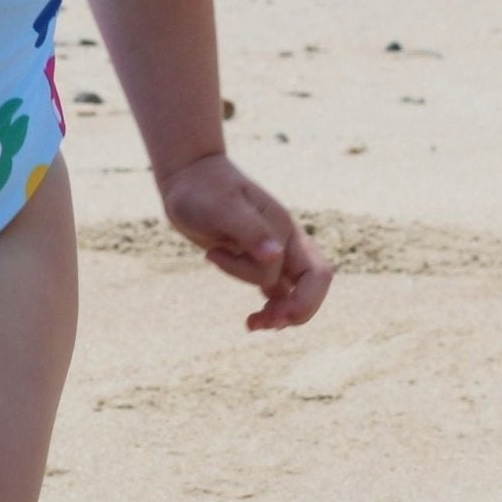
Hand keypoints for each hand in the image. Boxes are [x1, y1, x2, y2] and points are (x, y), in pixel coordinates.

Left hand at [159, 152, 331, 330]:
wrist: (185, 178)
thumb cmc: (202, 189)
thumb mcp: (222, 207)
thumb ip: (250, 231)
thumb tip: (276, 256)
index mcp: (284, 228)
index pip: (316, 273)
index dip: (305, 300)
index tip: (274, 313)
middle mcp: (283, 241)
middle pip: (313, 285)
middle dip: (297, 310)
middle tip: (264, 323)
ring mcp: (270, 251)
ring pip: (291, 291)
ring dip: (278, 313)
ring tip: (251, 323)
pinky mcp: (252, 258)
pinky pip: (272, 288)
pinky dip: (266, 307)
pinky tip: (250, 317)